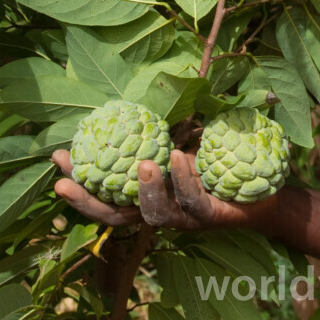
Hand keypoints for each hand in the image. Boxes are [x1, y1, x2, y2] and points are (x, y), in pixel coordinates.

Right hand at [52, 148, 273, 229]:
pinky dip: (182, 180)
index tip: (57, 157)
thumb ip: (158, 130)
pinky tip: (177, 158)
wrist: (262, 187)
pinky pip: (191, 201)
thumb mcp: (183, 140)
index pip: (105, 194)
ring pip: (153, 214)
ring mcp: (182, 219)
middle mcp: (158, 212)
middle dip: (89, 201)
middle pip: (116, 215)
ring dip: (144, 189)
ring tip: (140, 163)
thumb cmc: (218, 162)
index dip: (79, 181)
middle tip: (65, 181)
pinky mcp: (209, 218)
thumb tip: (126, 99)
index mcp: (146, 196)